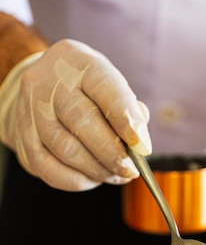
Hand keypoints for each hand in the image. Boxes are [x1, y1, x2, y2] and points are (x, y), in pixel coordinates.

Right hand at [0, 39, 151, 189]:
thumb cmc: (86, 90)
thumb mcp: (110, 85)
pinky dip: (75, 180)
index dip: (126, 119)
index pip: (106, 89)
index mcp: (79, 63)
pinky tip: (91, 179)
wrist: (41, 89)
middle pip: (82, 122)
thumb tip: (139, 143)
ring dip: (96, 170)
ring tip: (115, 176)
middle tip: (130, 170)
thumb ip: (129, 109)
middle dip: (112, 153)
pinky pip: (49, 168)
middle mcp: (49, 83)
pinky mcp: (23, 138)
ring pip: (65, 149)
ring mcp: (31, 110)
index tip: (142, 146)